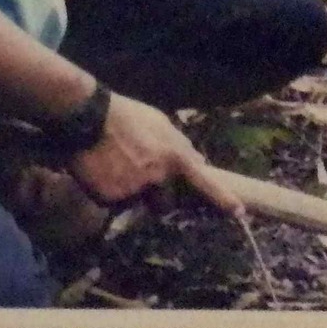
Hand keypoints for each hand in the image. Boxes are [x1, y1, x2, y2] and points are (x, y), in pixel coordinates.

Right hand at [66, 91, 239, 213]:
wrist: (87, 116)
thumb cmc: (126, 115)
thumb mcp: (160, 123)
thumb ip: (180, 145)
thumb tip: (199, 162)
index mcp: (174, 155)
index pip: (203, 181)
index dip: (222, 199)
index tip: (239, 212)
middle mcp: (158, 176)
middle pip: (165, 204)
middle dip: (157, 197)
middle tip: (140, 176)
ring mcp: (135, 189)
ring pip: (138, 203)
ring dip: (131, 193)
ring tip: (117, 166)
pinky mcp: (112, 198)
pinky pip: (115, 204)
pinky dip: (110, 192)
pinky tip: (103, 171)